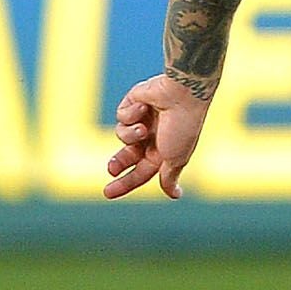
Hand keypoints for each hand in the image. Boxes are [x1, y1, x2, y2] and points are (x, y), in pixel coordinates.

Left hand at [104, 73, 208, 199]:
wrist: (183, 93)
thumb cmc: (183, 127)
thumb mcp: (176, 158)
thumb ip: (169, 177)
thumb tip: (175, 195)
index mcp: (165, 151)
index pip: (141, 171)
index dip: (125, 183)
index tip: (107, 193)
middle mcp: (154, 136)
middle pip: (127, 155)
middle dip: (118, 162)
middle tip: (111, 170)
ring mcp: (144, 119)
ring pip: (122, 135)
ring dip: (130, 134)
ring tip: (142, 127)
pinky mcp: (134, 103)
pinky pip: (121, 116)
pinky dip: (130, 114)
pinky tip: (144, 106)